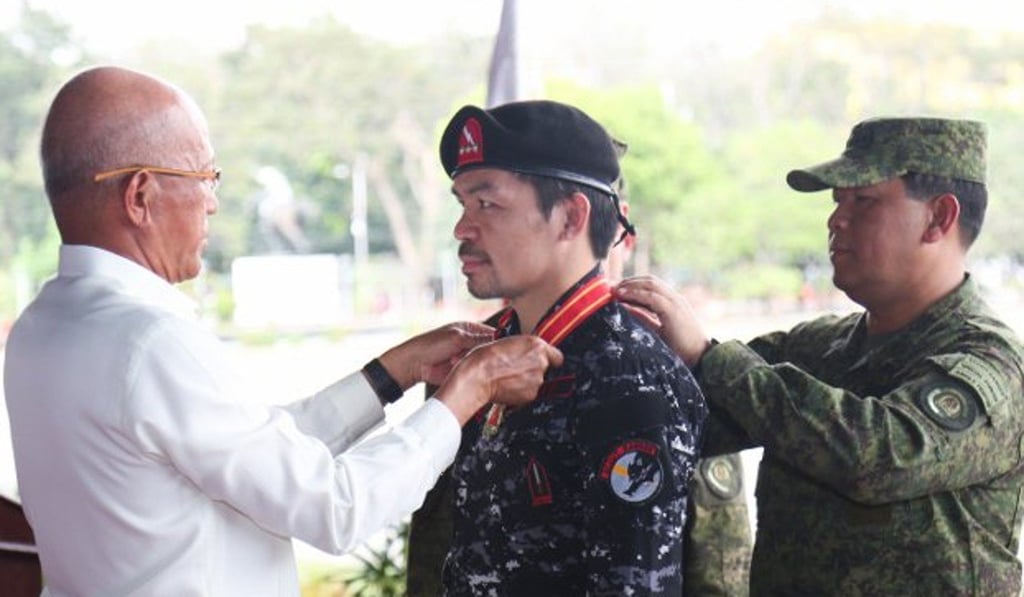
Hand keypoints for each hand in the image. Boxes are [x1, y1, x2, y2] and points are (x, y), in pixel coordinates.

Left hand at [377, 322, 494, 389]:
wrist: (413, 366)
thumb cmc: (430, 346)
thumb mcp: (457, 339)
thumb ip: (479, 339)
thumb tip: (498, 338)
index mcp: (469, 328)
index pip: (492, 332)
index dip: (501, 339)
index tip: (509, 346)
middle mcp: (471, 342)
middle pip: (490, 348)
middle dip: (490, 353)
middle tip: (491, 357)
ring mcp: (468, 357)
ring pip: (484, 361)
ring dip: (482, 364)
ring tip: (475, 364)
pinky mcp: (464, 370)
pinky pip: (476, 372)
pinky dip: (477, 373)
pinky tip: (474, 373)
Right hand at [434, 336, 563, 425]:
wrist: (478, 376)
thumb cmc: (486, 357)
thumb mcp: (509, 341)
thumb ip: (526, 348)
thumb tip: (530, 353)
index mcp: (536, 345)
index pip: (556, 355)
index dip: (548, 358)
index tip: (542, 360)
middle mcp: (541, 363)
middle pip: (544, 368)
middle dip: (533, 368)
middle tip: (516, 367)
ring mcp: (537, 380)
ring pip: (536, 381)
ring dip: (526, 380)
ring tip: (508, 376)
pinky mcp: (530, 395)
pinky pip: (529, 392)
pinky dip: (521, 391)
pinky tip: (507, 385)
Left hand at [614, 275, 711, 366]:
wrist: (701, 359)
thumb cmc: (681, 349)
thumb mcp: (658, 330)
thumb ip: (645, 317)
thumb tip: (626, 308)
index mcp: (673, 303)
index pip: (652, 286)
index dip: (633, 284)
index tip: (616, 288)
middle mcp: (675, 299)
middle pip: (650, 281)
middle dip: (629, 281)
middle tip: (610, 286)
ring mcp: (676, 303)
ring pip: (651, 285)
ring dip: (630, 284)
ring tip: (614, 289)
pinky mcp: (674, 311)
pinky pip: (652, 297)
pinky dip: (635, 294)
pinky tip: (622, 296)